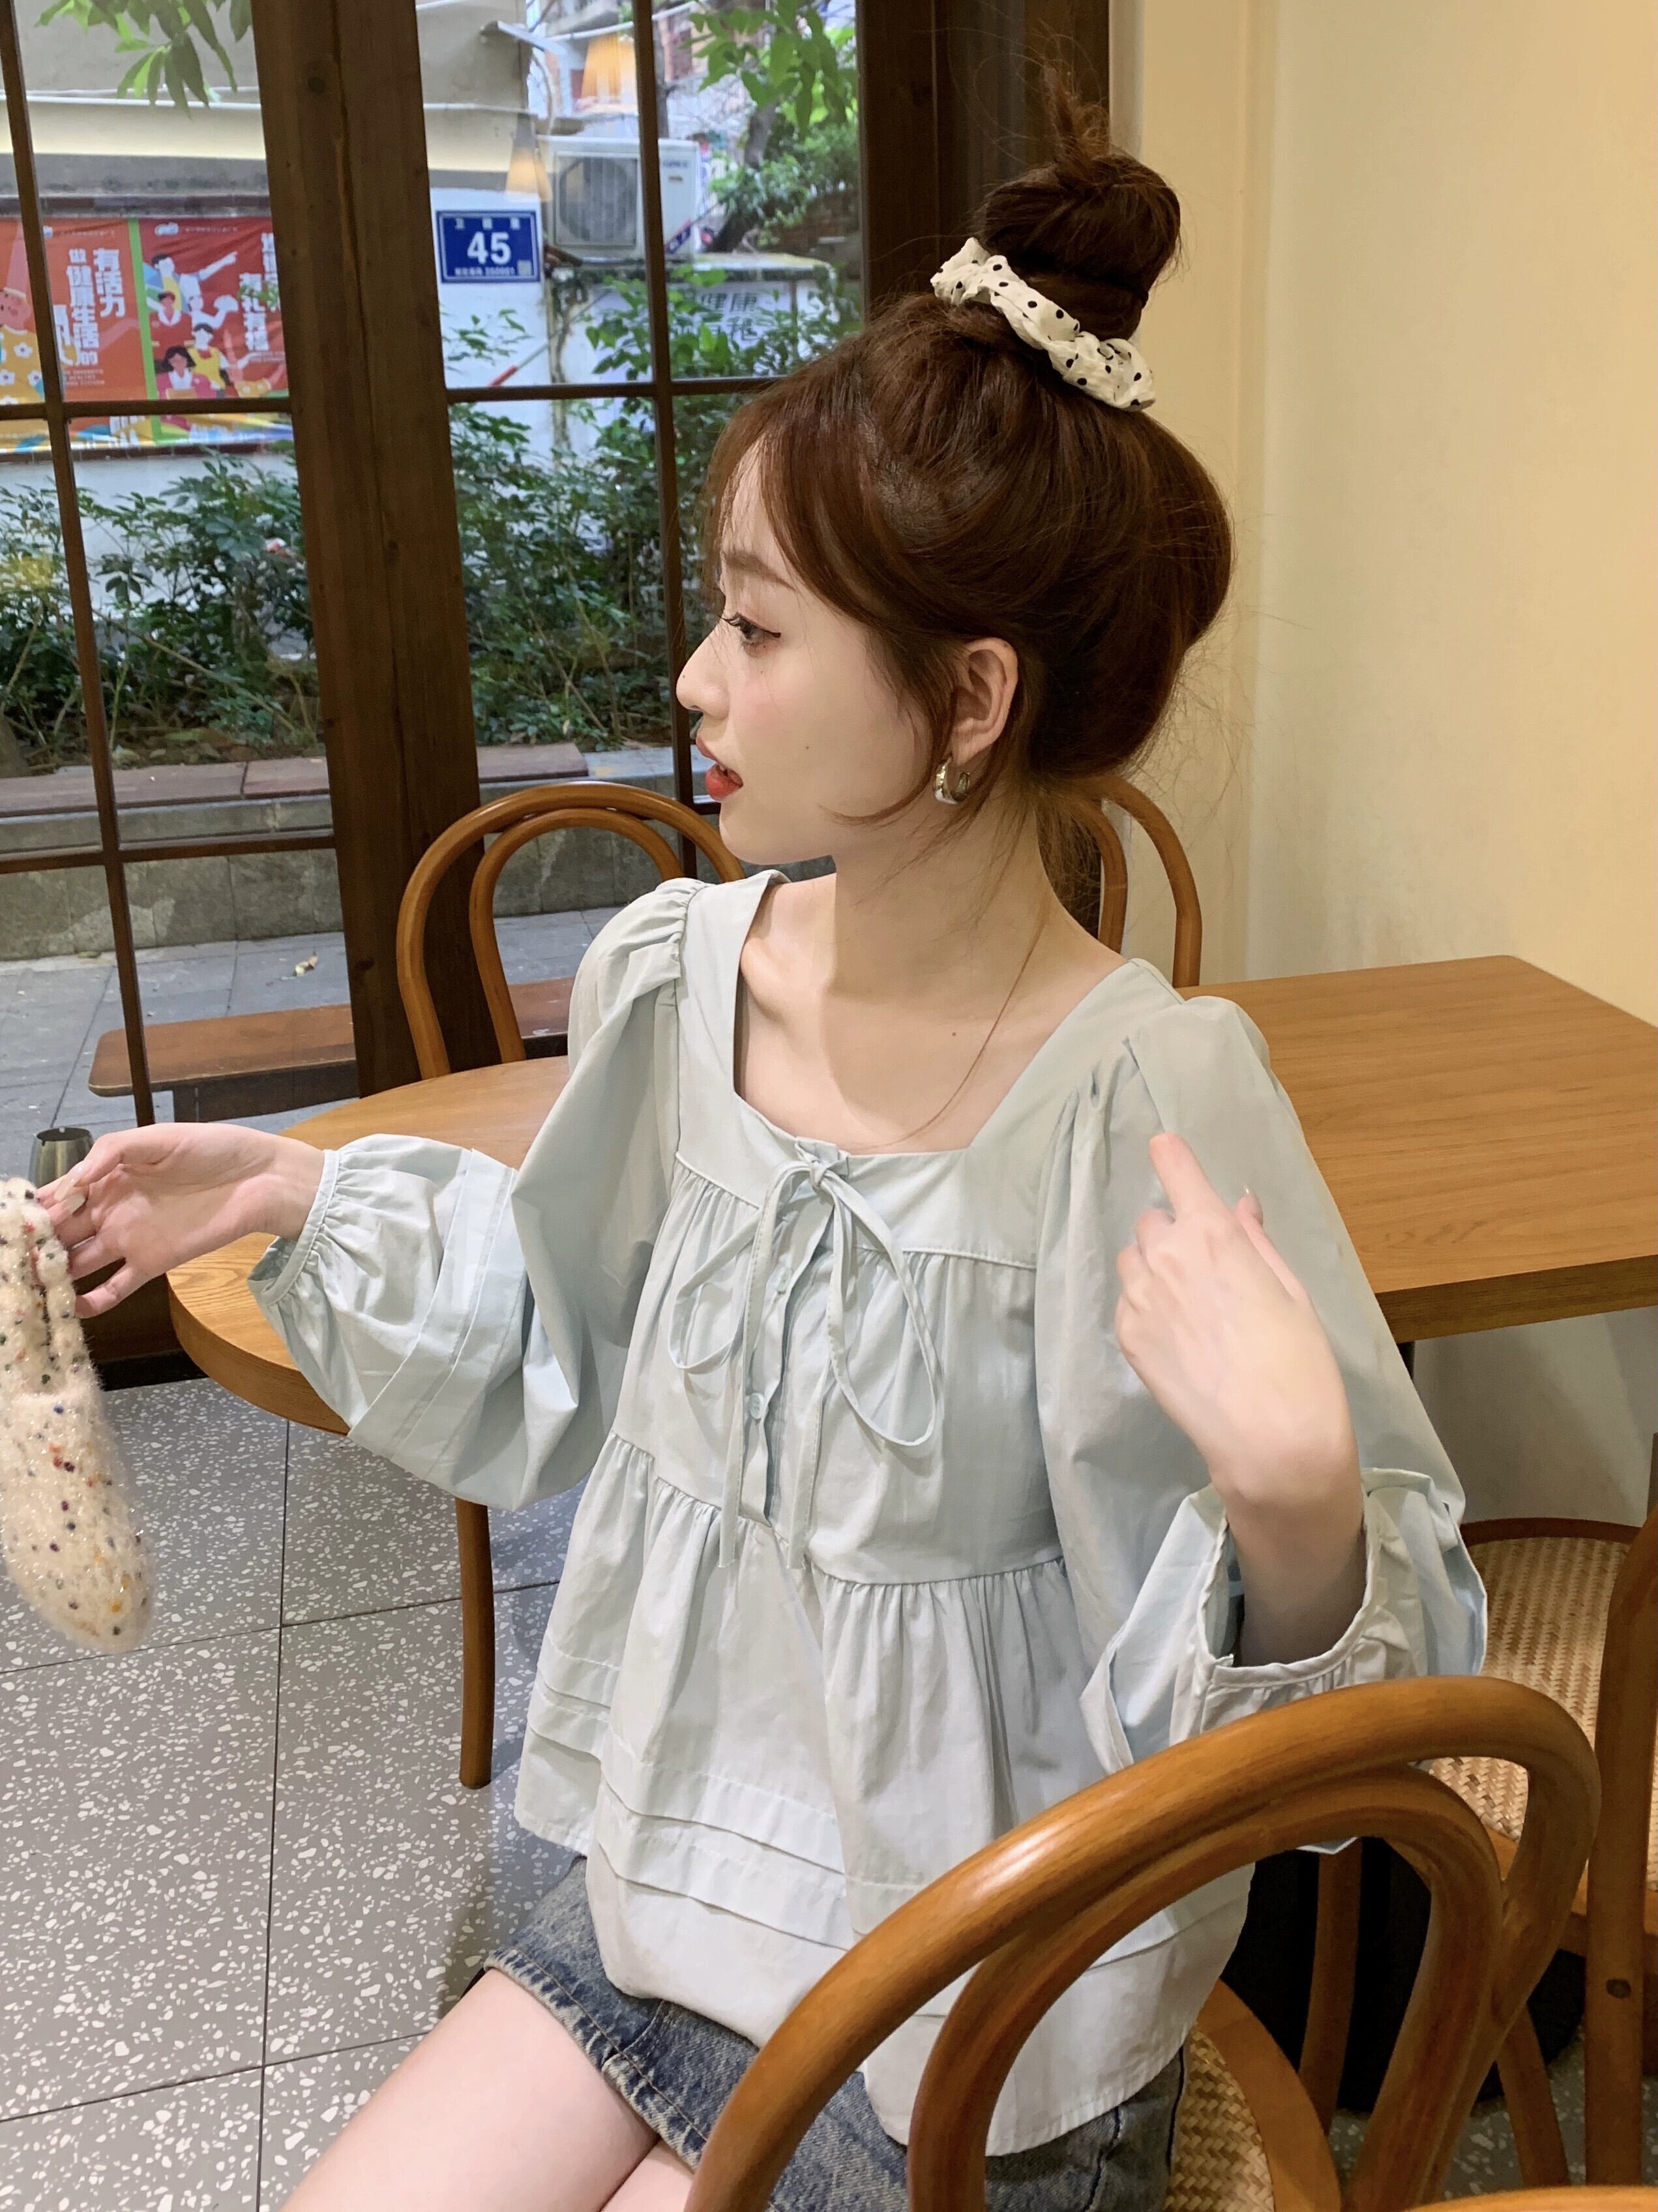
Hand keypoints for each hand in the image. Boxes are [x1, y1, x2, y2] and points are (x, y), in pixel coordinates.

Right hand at [35, 1124, 323, 1317]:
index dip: (33, 1209)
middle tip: (10, 1262)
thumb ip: (113, 1152)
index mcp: (105, 1177)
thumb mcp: (160, 1137)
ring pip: (79, 1262)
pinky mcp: (152, 1263)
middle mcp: (109, 1210)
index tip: (9, 1224)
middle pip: (61, 1233)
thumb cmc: (213, 1148)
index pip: (58, 1195)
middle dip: (35, 1246)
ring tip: (26, 1289)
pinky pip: (117, 1286)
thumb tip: (73, 1178)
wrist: (262, 1178)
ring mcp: (128, 1239)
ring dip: (54, 1276)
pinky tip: (71, 1309)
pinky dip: (93, 1300)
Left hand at [1116, 1133, 1364, 1661]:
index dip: (1171, 1156)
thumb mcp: (1289, 1290)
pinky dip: (1147, 1307)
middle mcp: (1165, 1256)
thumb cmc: (1298, 1362)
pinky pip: (1128, 1302)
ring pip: (1134, 1260)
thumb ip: (1254, 1241)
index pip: (1175, 1170)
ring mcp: (1139, 1298)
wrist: (1270, 1439)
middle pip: (1153, 1220)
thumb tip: (1238, 1204)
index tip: (1165, 1147)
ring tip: (1192, 1307)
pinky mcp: (1126, 1337)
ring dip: (1155, 1268)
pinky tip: (1181, 1339)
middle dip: (1174, 1232)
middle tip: (1207, 1268)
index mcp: (1212, 1234)